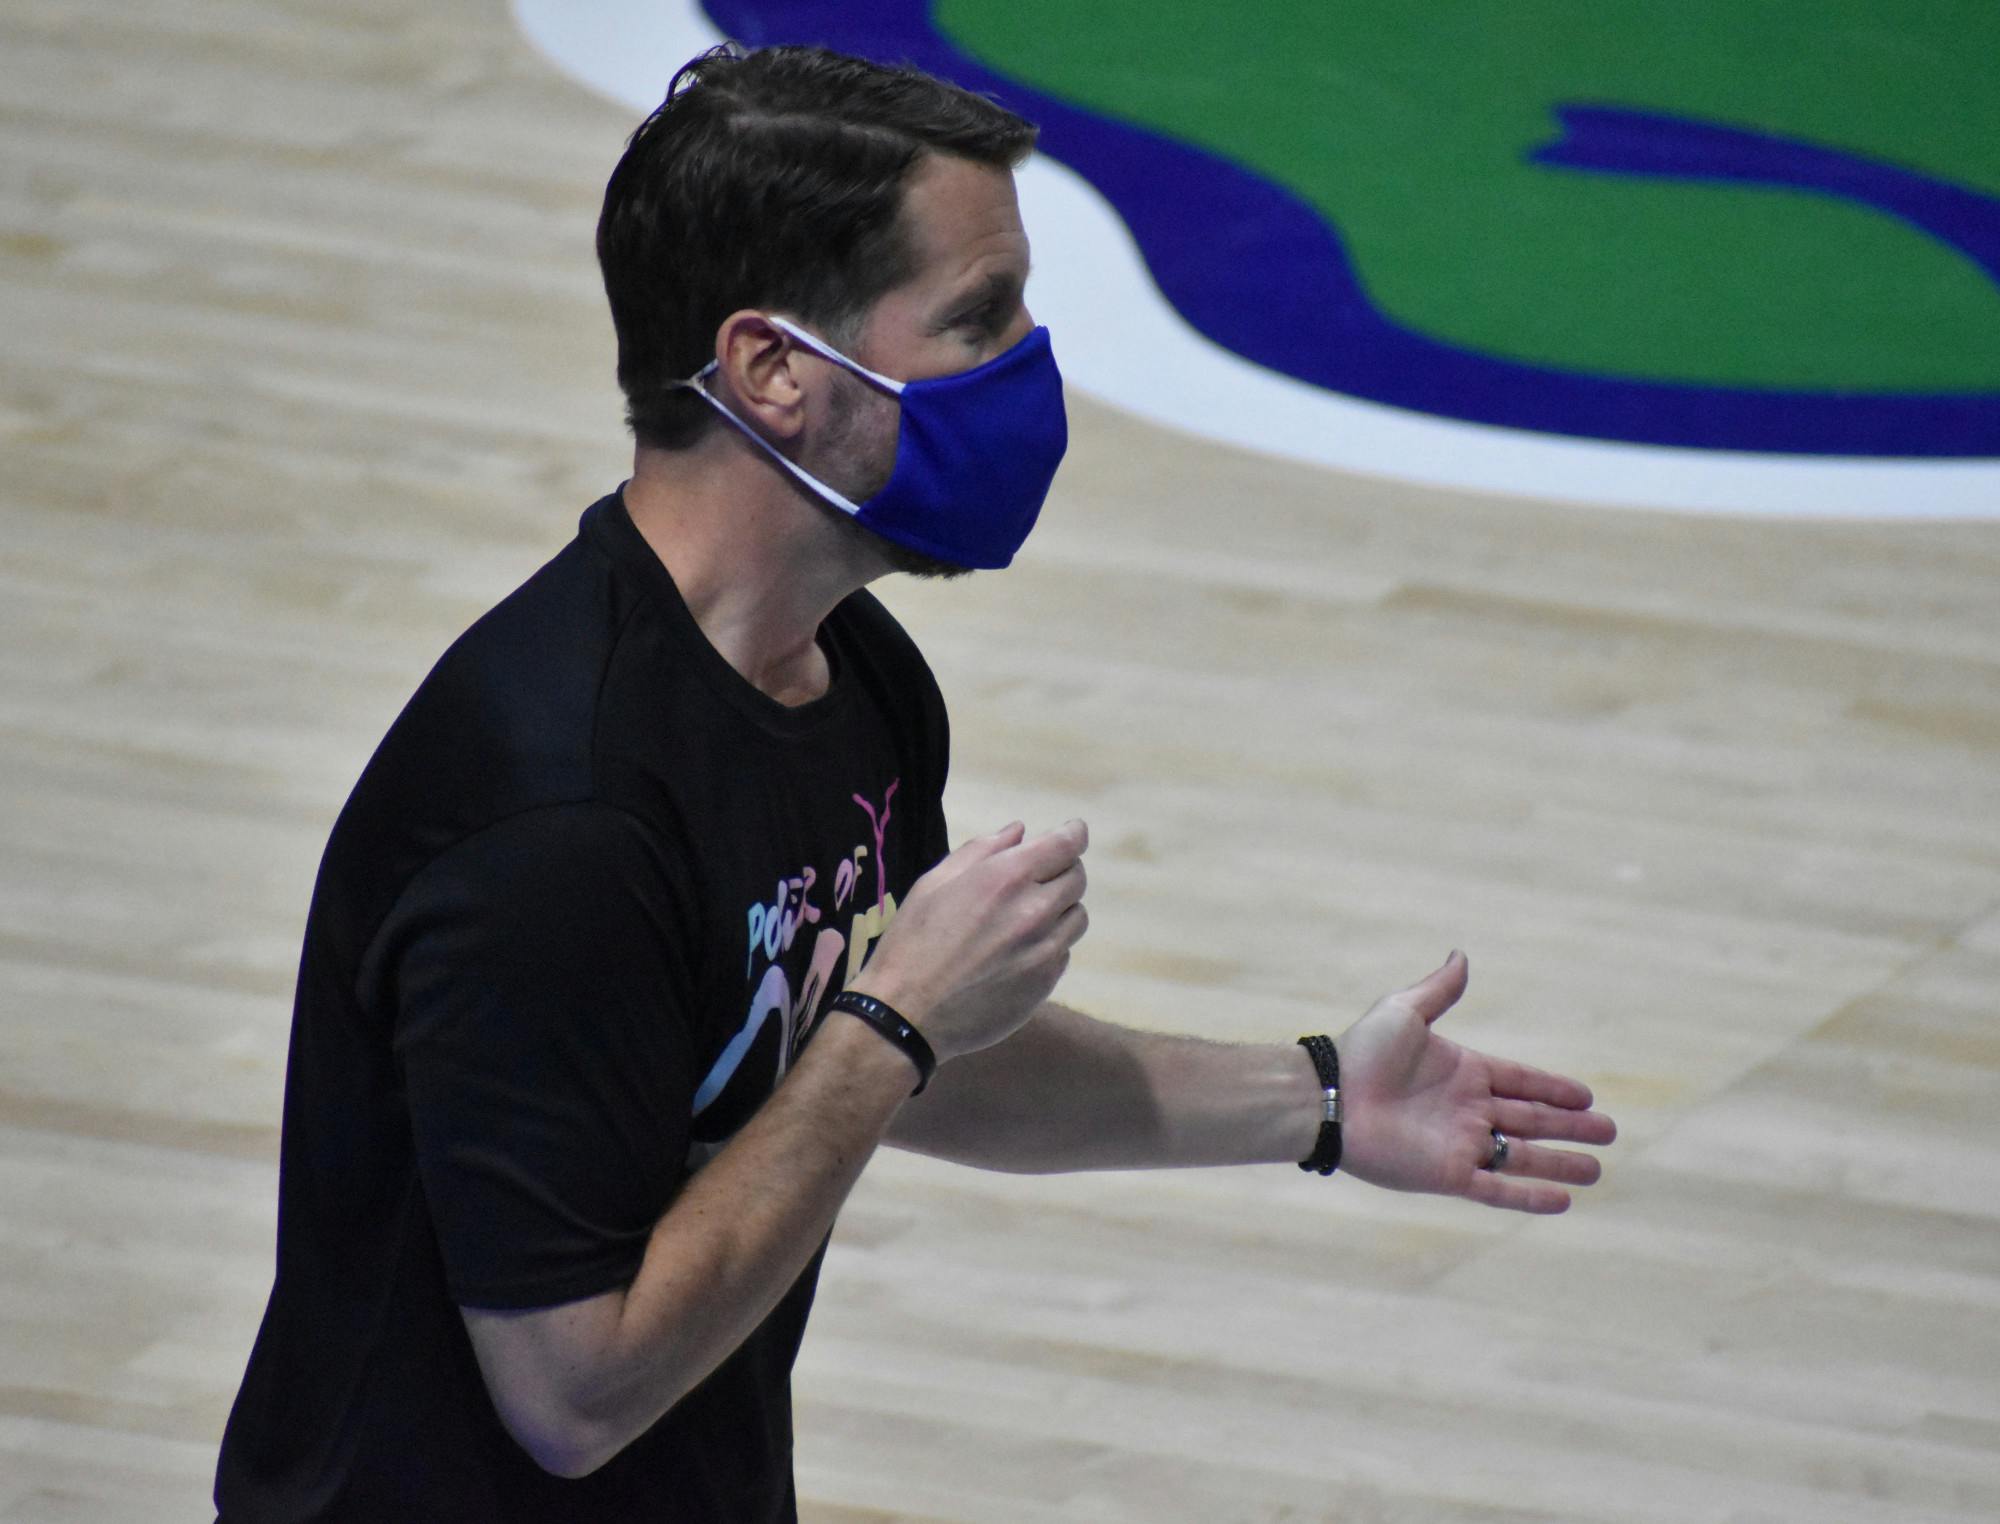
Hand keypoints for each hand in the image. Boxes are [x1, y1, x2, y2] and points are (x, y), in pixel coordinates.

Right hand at [848, 819, 1088, 1063]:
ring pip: (1076, 916)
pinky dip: (1051, 943)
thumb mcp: (934, 883)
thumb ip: (981, 851)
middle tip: (1039, 878)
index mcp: (1007, 877)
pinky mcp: (1045, 983)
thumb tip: (1018, 831)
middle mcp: (1035, 910)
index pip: (1067, 844)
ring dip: (1060, 909)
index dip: (1074, 834)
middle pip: (1077, 878)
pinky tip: (1019, 951)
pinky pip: (1064, 951)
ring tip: (1027, 917)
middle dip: (1062, 870)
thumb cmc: (912, 941)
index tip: (1072, 833)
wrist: (907, 1013)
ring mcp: (1045, 950)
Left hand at [1337, 952, 1615, 1213]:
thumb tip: (1460, 955)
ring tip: (1598, 1172)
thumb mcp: (1404, 1011)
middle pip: (1532, 1121)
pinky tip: (1563, 1200)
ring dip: (1560, 1164)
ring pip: (1523, 1157)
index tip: (1587, 1097)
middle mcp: (1467, 1110)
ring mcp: (1459, 1144)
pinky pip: (1497, 1188)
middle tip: (1610, 1133)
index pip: (1521, 1082)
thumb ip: (1438, 990)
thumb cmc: (1362, 1052)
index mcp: (1463, 1072)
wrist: (1330, 1097)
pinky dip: (1529, 1196)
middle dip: (1571, 1128)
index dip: (1554, 1090)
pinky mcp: (1447, 1174)